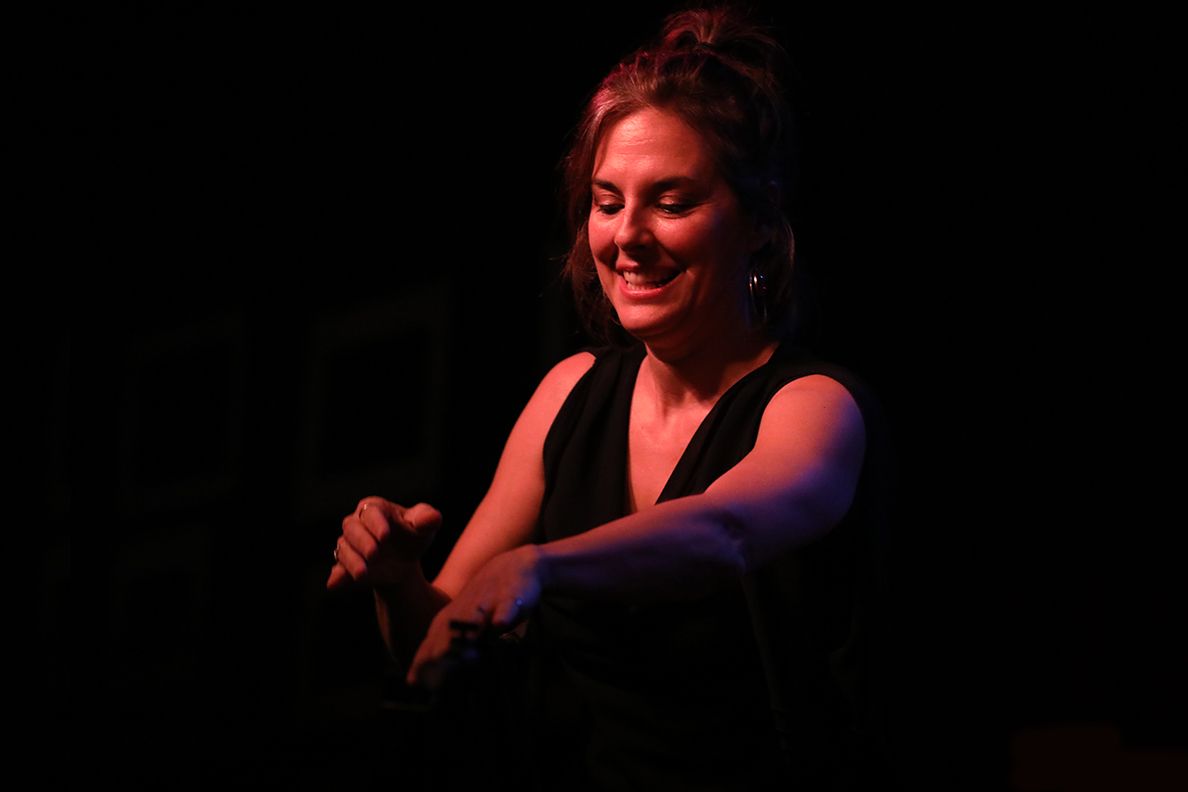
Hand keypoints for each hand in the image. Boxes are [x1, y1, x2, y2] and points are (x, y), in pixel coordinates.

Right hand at [326, 497, 440, 590]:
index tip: (386, 536)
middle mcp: (357, 525)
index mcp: (375, 509)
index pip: (371, 512)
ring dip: (352, 561)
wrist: (404, 560)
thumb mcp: (425, 526)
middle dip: (362, 541)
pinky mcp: (346, 566)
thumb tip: (431, 520)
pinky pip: (338, 571)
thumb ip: (428, 519)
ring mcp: (349, 546)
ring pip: (343, 549)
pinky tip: (334, 585)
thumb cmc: (413, 535)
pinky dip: (337, 577)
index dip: (376, 523)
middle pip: (352, 528)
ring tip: (362, 574)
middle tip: (375, 554)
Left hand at [405, 545, 542, 689]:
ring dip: (465, 636)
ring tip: (459, 655)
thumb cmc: (485, 604)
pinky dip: (503, 614)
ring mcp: (487, 603)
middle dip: (438, 654)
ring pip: (473, 620)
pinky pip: (506, 606)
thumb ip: (448, 649)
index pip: (431, 645)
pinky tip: (500, 624)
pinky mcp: (512, 597)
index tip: (414, 684)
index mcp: (448, 621)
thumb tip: (428, 680)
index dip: (422, 663)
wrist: (513, 567)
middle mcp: (463, 613)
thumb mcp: (463, 625)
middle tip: (432, 679)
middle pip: (447, 634)